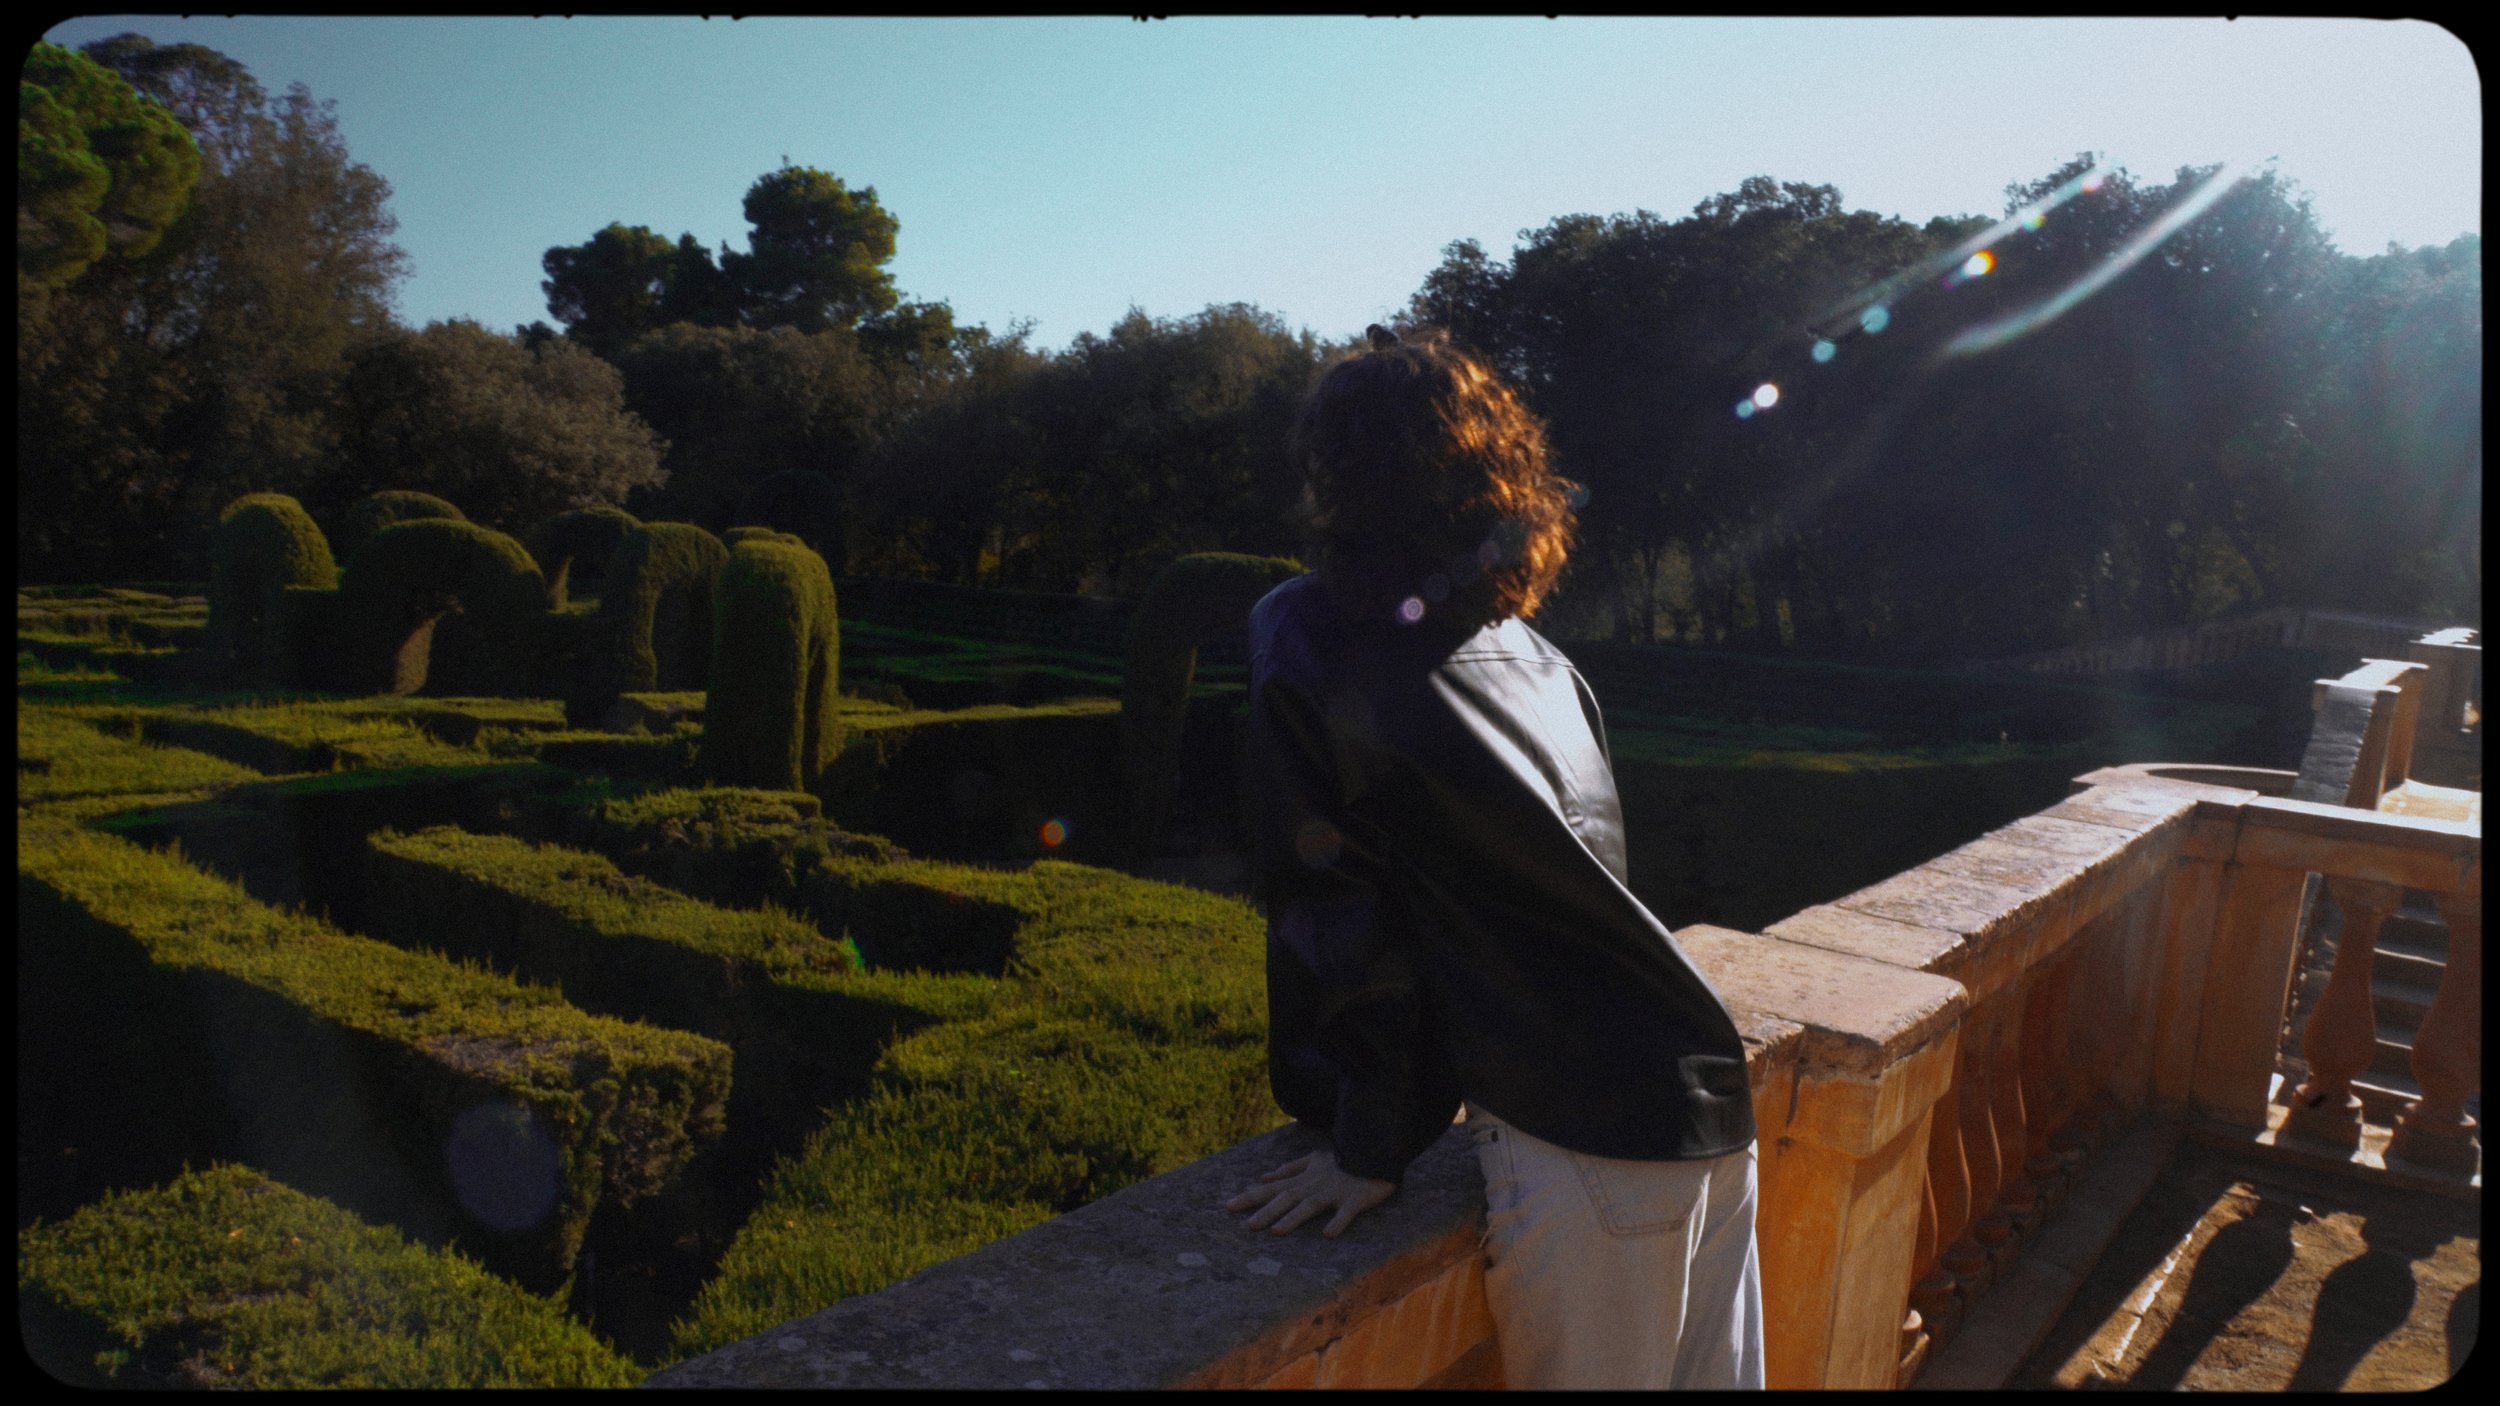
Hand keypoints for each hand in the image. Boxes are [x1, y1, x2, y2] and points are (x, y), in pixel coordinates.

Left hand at [1223, 1147, 1395, 1238]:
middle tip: (1248, 1227)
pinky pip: (1345, 1212)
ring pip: (1310, 1205)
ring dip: (1294, 1218)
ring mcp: (1334, 1192)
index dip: (1250, 1197)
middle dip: (1266, 1212)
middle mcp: (1314, 1185)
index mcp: (1303, 1178)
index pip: (1272, 1189)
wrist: (1375, 1153)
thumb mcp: (1313, 1159)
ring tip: (1277, 1232)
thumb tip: (1264, 1176)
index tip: (1228, 1207)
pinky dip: (1337, 1222)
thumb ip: (1289, 1169)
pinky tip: (1328, 1235)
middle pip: (1286, 1199)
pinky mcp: (1355, 1199)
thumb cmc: (1342, 1161)